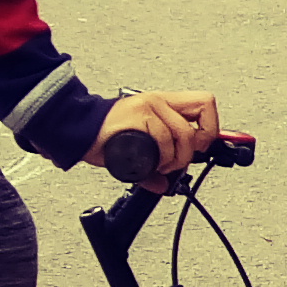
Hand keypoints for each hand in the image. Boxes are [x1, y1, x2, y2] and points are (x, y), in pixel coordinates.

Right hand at [86, 88, 221, 188]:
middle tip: (182, 157)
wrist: (76, 128)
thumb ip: (155, 163)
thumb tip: (163, 185)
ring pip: (184, 133)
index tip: (203, 146)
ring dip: (176, 158)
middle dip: (200, 141)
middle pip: (204, 108)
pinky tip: (150, 164)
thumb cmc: (104, 134)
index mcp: (162, 103)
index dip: (210, 127)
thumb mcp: (138, 145)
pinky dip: (161, 159)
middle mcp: (158, 100)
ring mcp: (148, 106)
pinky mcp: (137, 117)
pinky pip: (163, 141)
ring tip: (160, 165)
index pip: (204, 103)